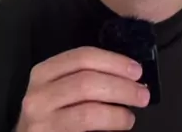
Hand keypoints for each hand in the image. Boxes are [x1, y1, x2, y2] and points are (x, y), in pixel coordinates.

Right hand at [15, 46, 148, 131]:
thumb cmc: (51, 115)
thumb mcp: (59, 89)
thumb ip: (84, 78)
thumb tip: (127, 75)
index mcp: (43, 72)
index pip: (82, 57)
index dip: (113, 61)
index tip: (136, 70)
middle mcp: (38, 95)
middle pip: (87, 81)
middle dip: (121, 86)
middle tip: (142, 94)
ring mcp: (41, 122)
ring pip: (88, 111)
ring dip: (117, 112)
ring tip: (131, 116)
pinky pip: (85, 131)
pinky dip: (108, 126)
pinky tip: (119, 127)